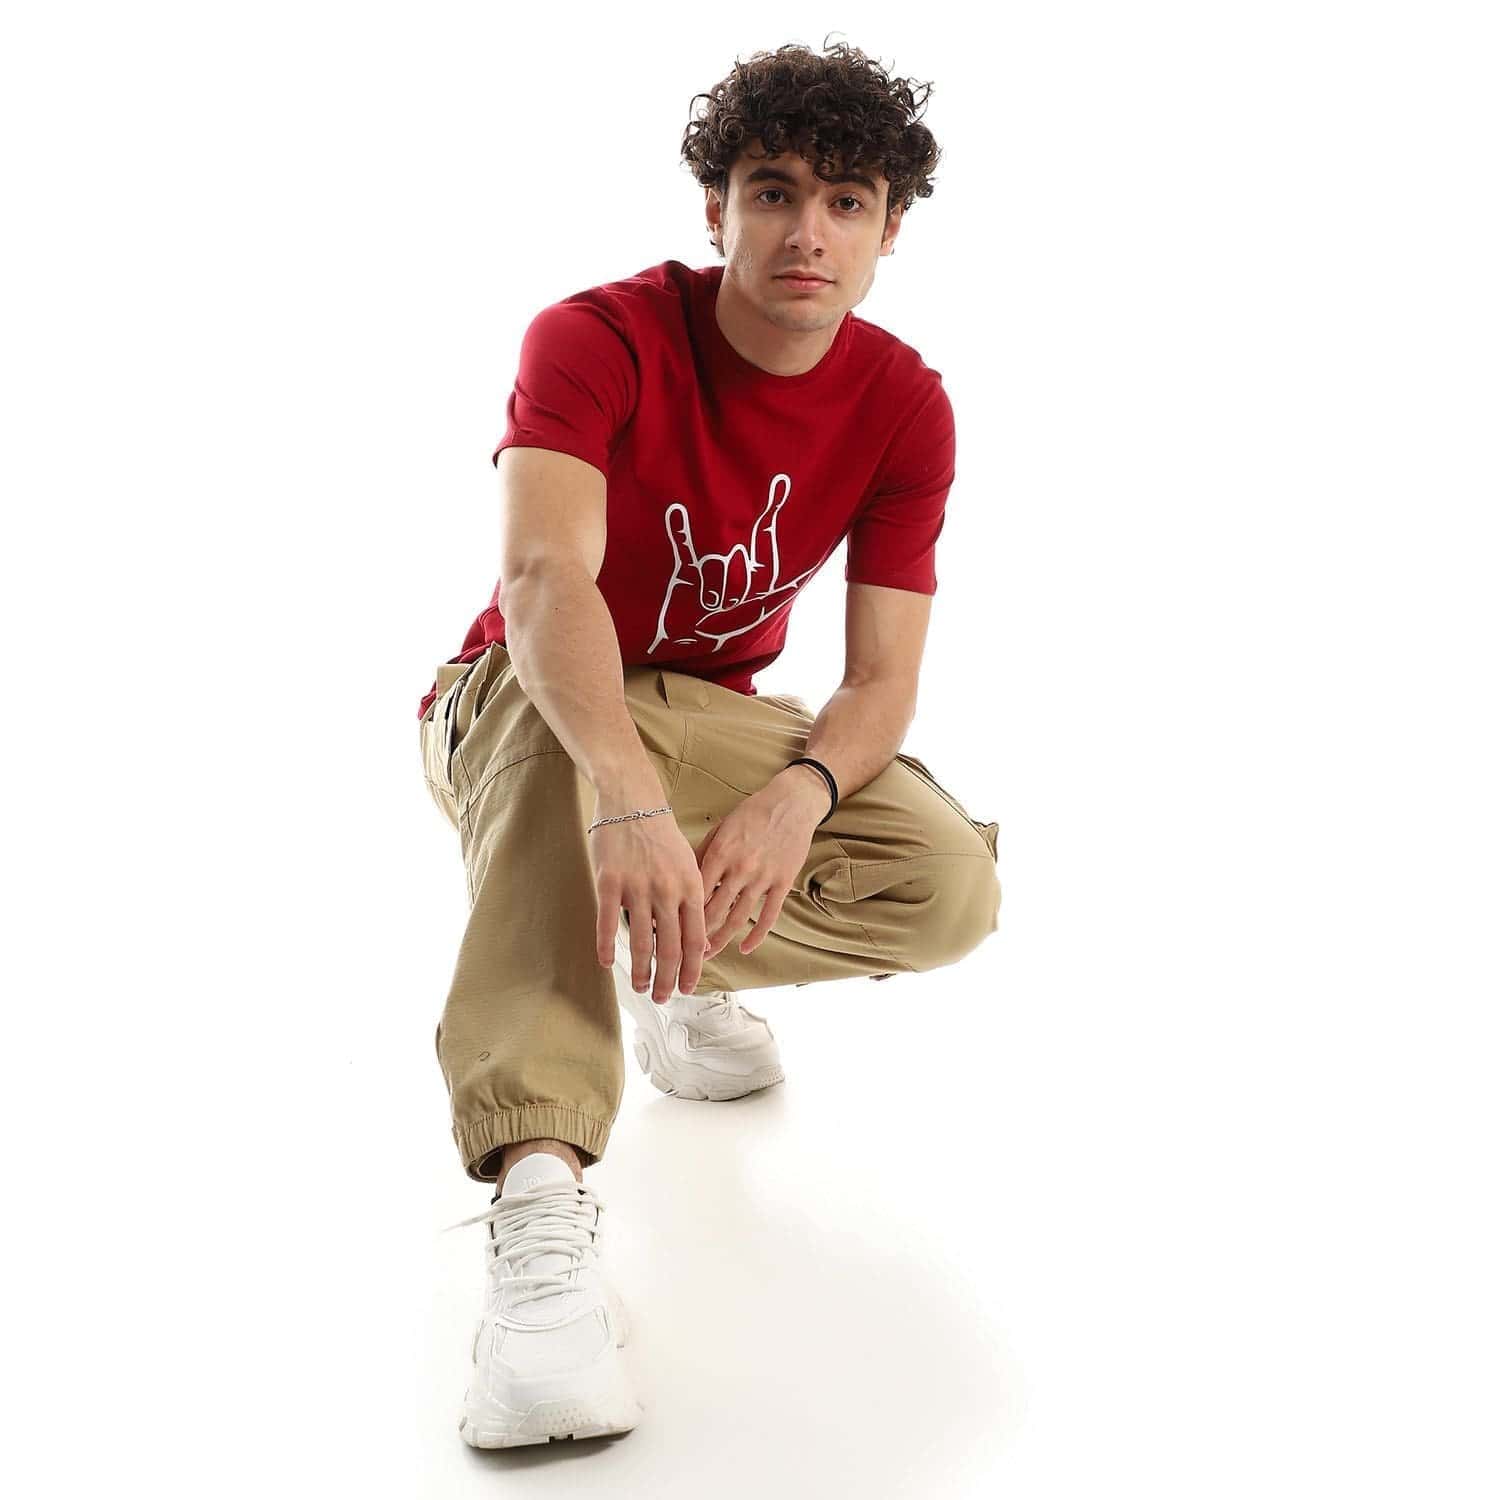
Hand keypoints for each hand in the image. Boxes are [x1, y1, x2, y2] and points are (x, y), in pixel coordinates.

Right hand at [590, 800, 709, 1003]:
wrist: (632, 800)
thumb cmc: (661, 834)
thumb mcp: (687, 863)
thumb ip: (690, 898)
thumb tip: (690, 937)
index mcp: (690, 886)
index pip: (695, 938)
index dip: (691, 968)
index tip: (686, 987)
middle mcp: (667, 890)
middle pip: (670, 947)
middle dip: (667, 979)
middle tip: (662, 998)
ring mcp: (637, 886)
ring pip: (641, 940)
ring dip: (641, 970)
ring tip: (639, 988)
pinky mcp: (609, 881)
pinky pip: (608, 922)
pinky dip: (608, 947)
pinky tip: (607, 963)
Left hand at [698, 770, 827, 960]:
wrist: (791, 802)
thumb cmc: (752, 814)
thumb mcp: (721, 829)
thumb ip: (702, 855)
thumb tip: (682, 881)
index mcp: (720, 853)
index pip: (694, 892)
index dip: (679, 913)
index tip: (667, 928)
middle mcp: (740, 868)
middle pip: (713, 911)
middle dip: (696, 935)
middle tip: (683, 951)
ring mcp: (763, 877)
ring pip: (738, 918)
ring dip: (721, 940)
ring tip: (708, 955)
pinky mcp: (783, 882)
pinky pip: (769, 916)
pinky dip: (757, 935)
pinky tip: (745, 948)